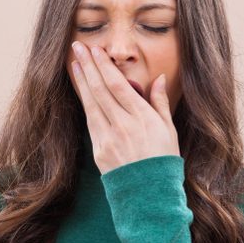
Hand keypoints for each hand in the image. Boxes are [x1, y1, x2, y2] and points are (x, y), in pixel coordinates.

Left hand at [70, 40, 180, 173]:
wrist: (150, 195)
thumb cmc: (163, 161)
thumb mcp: (169, 130)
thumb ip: (160, 103)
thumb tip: (159, 79)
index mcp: (143, 118)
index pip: (118, 85)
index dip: (104, 66)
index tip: (96, 50)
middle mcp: (123, 126)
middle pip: (101, 90)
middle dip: (88, 66)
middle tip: (78, 47)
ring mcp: (109, 139)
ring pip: (91, 103)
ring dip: (82, 81)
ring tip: (74, 63)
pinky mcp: (99, 151)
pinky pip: (90, 121)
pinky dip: (85, 103)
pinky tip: (82, 90)